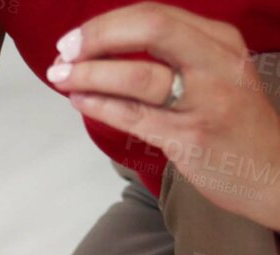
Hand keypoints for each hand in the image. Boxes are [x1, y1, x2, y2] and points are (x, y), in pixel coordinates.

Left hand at [50, 4, 279, 228]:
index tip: (76, 38)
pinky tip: (79, 100)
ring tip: (61, 77)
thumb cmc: (236, 122)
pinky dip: (99, 105)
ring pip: (137, 74)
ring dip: (89, 74)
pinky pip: (133, 115)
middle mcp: (217, 64)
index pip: (156, 15)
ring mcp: (205, 100)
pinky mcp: (190, 137)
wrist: (274, 173)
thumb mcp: (218, 72)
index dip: (107, 23)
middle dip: (97, 38)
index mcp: (221, 41)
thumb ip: (176, 53)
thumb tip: (109, 43)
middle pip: (150, 30)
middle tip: (63, 53)